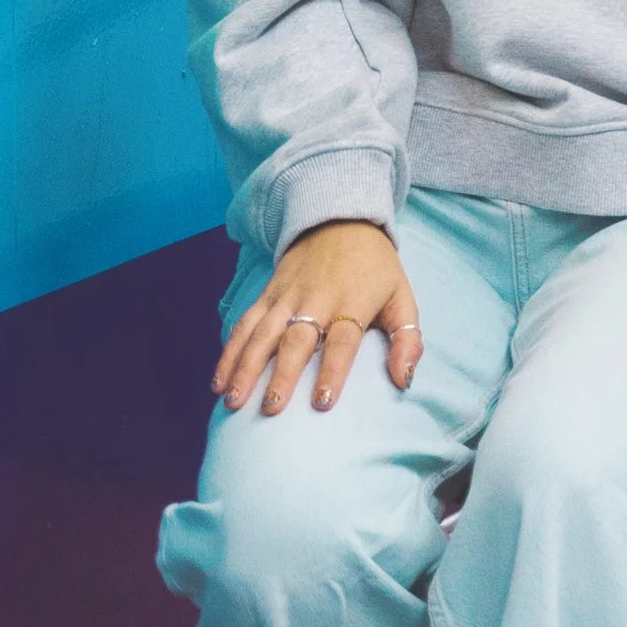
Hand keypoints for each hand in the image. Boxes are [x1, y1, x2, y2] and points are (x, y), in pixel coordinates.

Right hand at [215, 221, 423, 416]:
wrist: (341, 219)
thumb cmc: (376, 268)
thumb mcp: (402, 298)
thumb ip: (407, 340)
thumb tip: (403, 380)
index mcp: (353, 302)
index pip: (342, 341)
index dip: (332, 371)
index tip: (321, 403)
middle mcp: (317, 299)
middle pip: (296, 339)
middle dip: (282, 374)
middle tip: (271, 408)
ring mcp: (287, 295)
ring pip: (262, 333)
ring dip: (246, 366)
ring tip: (233, 400)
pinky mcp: (268, 293)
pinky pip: (245, 323)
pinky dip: (229, 350)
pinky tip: (218, 379)